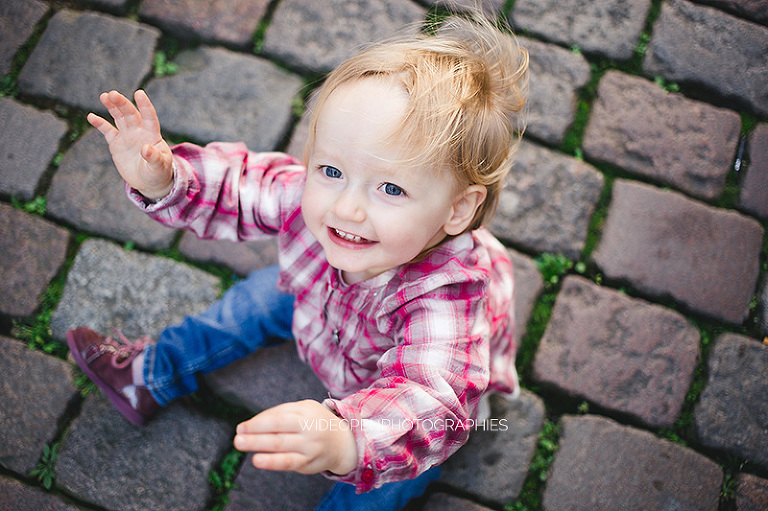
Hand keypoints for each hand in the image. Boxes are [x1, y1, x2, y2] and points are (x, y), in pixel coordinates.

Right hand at [87, 90, 173, 198]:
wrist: (147, 181)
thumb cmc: (158, 173)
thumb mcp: (159, 167)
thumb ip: (154, 157)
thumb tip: (145, 149)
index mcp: (152, 135)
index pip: (149, 117)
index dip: (144, 105)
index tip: (139, 93)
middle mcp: (139, 132)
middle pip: (130, 114)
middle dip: (122, 104)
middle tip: (112, 94)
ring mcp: (127, 136)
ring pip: (119, 117)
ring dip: (112, 107)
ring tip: (104, 96)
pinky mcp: (116, 143)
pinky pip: (107, 131)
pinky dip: (99, 123)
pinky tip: (91, 116)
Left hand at [234, 400, 357, 475]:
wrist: (343, 442)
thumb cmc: (316, 423)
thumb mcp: (304, 410)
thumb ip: (282, 414)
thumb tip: (254, 423)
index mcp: (305, 411)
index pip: (279, 415)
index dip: (259, 421)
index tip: (243, 427)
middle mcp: (308, 427)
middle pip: (278, 428)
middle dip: (256, 431)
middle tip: (238, 435)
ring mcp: (309, 445)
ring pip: (281, 445)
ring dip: (258, 444)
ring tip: (241, 444)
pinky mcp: (307, 462)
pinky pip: (288, 462)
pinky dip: (272, 462)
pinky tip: (258, 460)